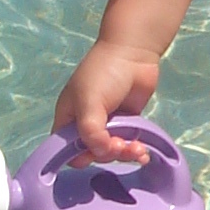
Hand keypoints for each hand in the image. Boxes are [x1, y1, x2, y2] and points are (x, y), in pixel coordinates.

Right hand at [54, 38, 161, 163]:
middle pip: (92, 154)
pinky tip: (144, 154)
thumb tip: (102, 153)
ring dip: (125, 154)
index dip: (78, 156)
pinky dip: (135, 152)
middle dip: (107, 154)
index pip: (65, 150)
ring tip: (138, 149)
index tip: (94, 152)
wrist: (134, 53)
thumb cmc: (104, 74)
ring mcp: (108, 124)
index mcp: (68, 119)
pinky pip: (129, 145)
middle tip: (121, 145)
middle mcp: (86, 124)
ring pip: (113, 152)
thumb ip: (90, 132)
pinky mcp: (128, 123)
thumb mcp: (89, 103)